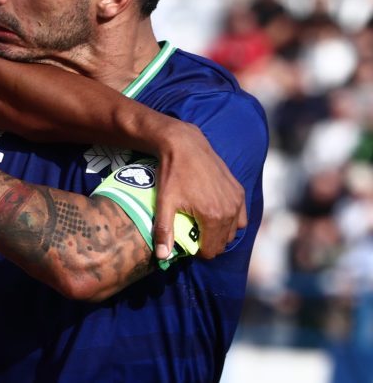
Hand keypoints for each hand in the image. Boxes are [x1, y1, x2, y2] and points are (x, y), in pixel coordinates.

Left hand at [153, 122, 246, 260]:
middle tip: (192, 233)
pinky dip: (231, 219)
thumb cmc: (172, 174)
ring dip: (221, 232)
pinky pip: (241, 216)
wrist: (184, 145)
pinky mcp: (239, 190)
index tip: (186, 242)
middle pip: (223, 242)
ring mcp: (237, 200)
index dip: (197, 251)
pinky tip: (215, 213)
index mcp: (214, 217)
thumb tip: (163, 257)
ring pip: (234, 230)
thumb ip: (164, 231)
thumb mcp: (164, 202)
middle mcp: (231, 210)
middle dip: (209, 242)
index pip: (211, 250)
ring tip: (203, 224)